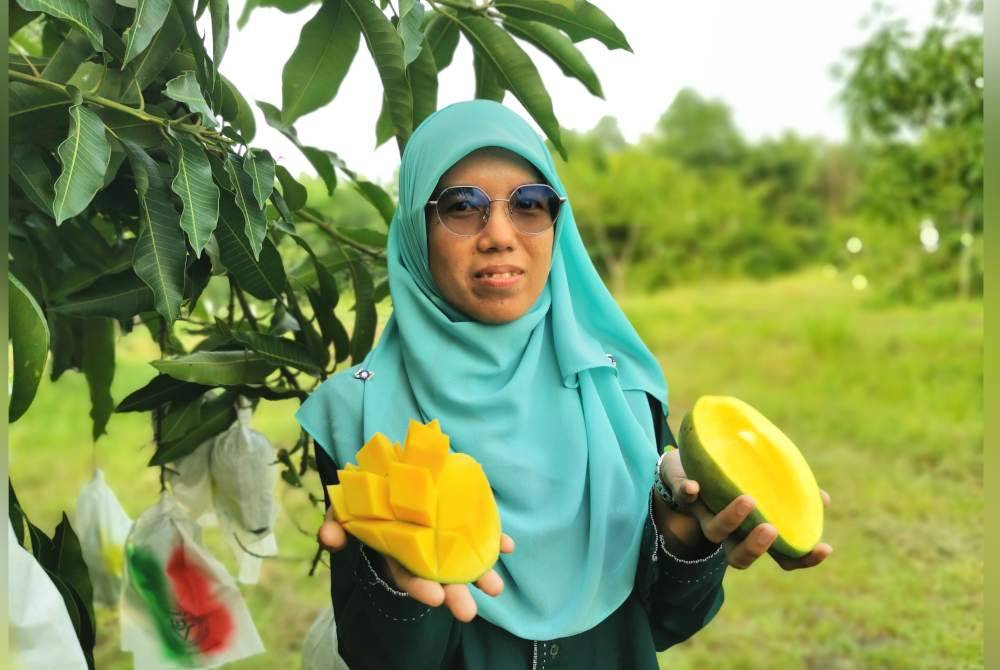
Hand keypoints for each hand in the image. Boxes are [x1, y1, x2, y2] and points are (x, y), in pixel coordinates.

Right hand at [318, 505, 514, 621]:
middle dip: (454, 593)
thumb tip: (330, 539)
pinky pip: (479, 530)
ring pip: (463, 558)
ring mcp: (444, 534)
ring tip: (495, 587)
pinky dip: (495, 539)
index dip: (419, 587)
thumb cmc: (366, 491)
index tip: (434, 598)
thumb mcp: (345, 505)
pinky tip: (508, 546)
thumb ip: (336, 521)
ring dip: (481, 573)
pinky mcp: (460, 515)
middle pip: (438, 576)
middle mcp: (423, 548)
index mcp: (397, 551)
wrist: (390, 464)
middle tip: (468, 610)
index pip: (407, 575)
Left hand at [656, 448, 832, 570]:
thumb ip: (792, 493)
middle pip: (739, 558)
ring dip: (730, 519)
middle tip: (771, 529)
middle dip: (755, 548)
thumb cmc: (737, 477)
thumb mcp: (768, 482)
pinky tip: (695, 487)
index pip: (780, 557)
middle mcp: (728, 532)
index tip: (824, 547)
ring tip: (748, 500)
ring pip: (713, 532)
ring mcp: (704, 515)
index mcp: (753, 532)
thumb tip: (823, 499)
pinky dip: (689, 493)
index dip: (802, 558)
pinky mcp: (683, 494)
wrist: (690, 460)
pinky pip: (682, 498)